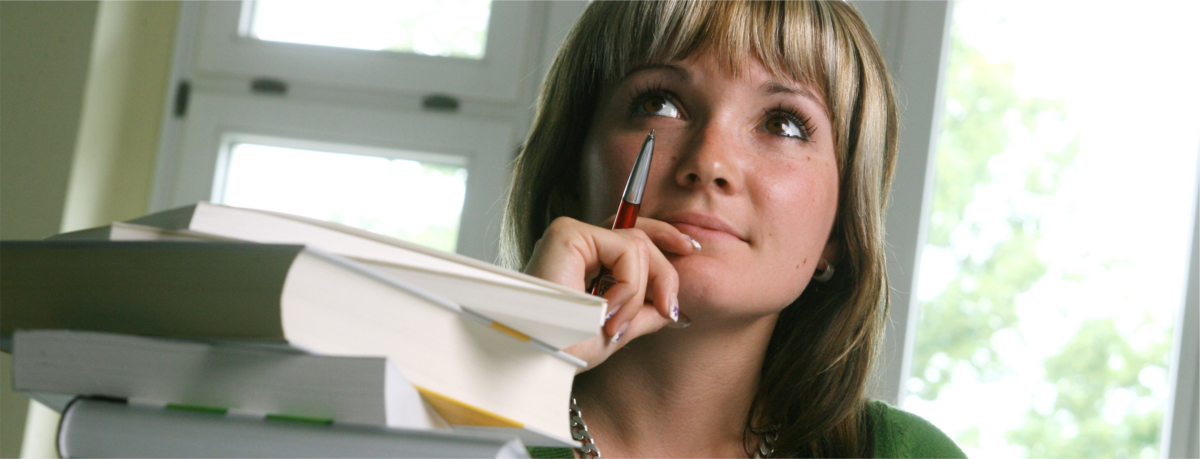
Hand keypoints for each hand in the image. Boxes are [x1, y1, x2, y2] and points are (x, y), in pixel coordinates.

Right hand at [523, 216, 697, 371]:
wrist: (540, 358)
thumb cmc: (565, 348)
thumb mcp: (617, 330)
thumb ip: (642, 312)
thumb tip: (671, 304)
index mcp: (584, 260)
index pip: (632, 237)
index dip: (665, 237)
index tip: (691, 249)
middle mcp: (577, 243)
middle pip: (641, 237)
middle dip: (665, 273)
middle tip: (668, 309)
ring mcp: (572, 234)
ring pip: (638, 244)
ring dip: (639, 292)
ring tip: (616, 324)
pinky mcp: (569, 233)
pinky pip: (626, 250)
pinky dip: (628, 286)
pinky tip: (607, 310)